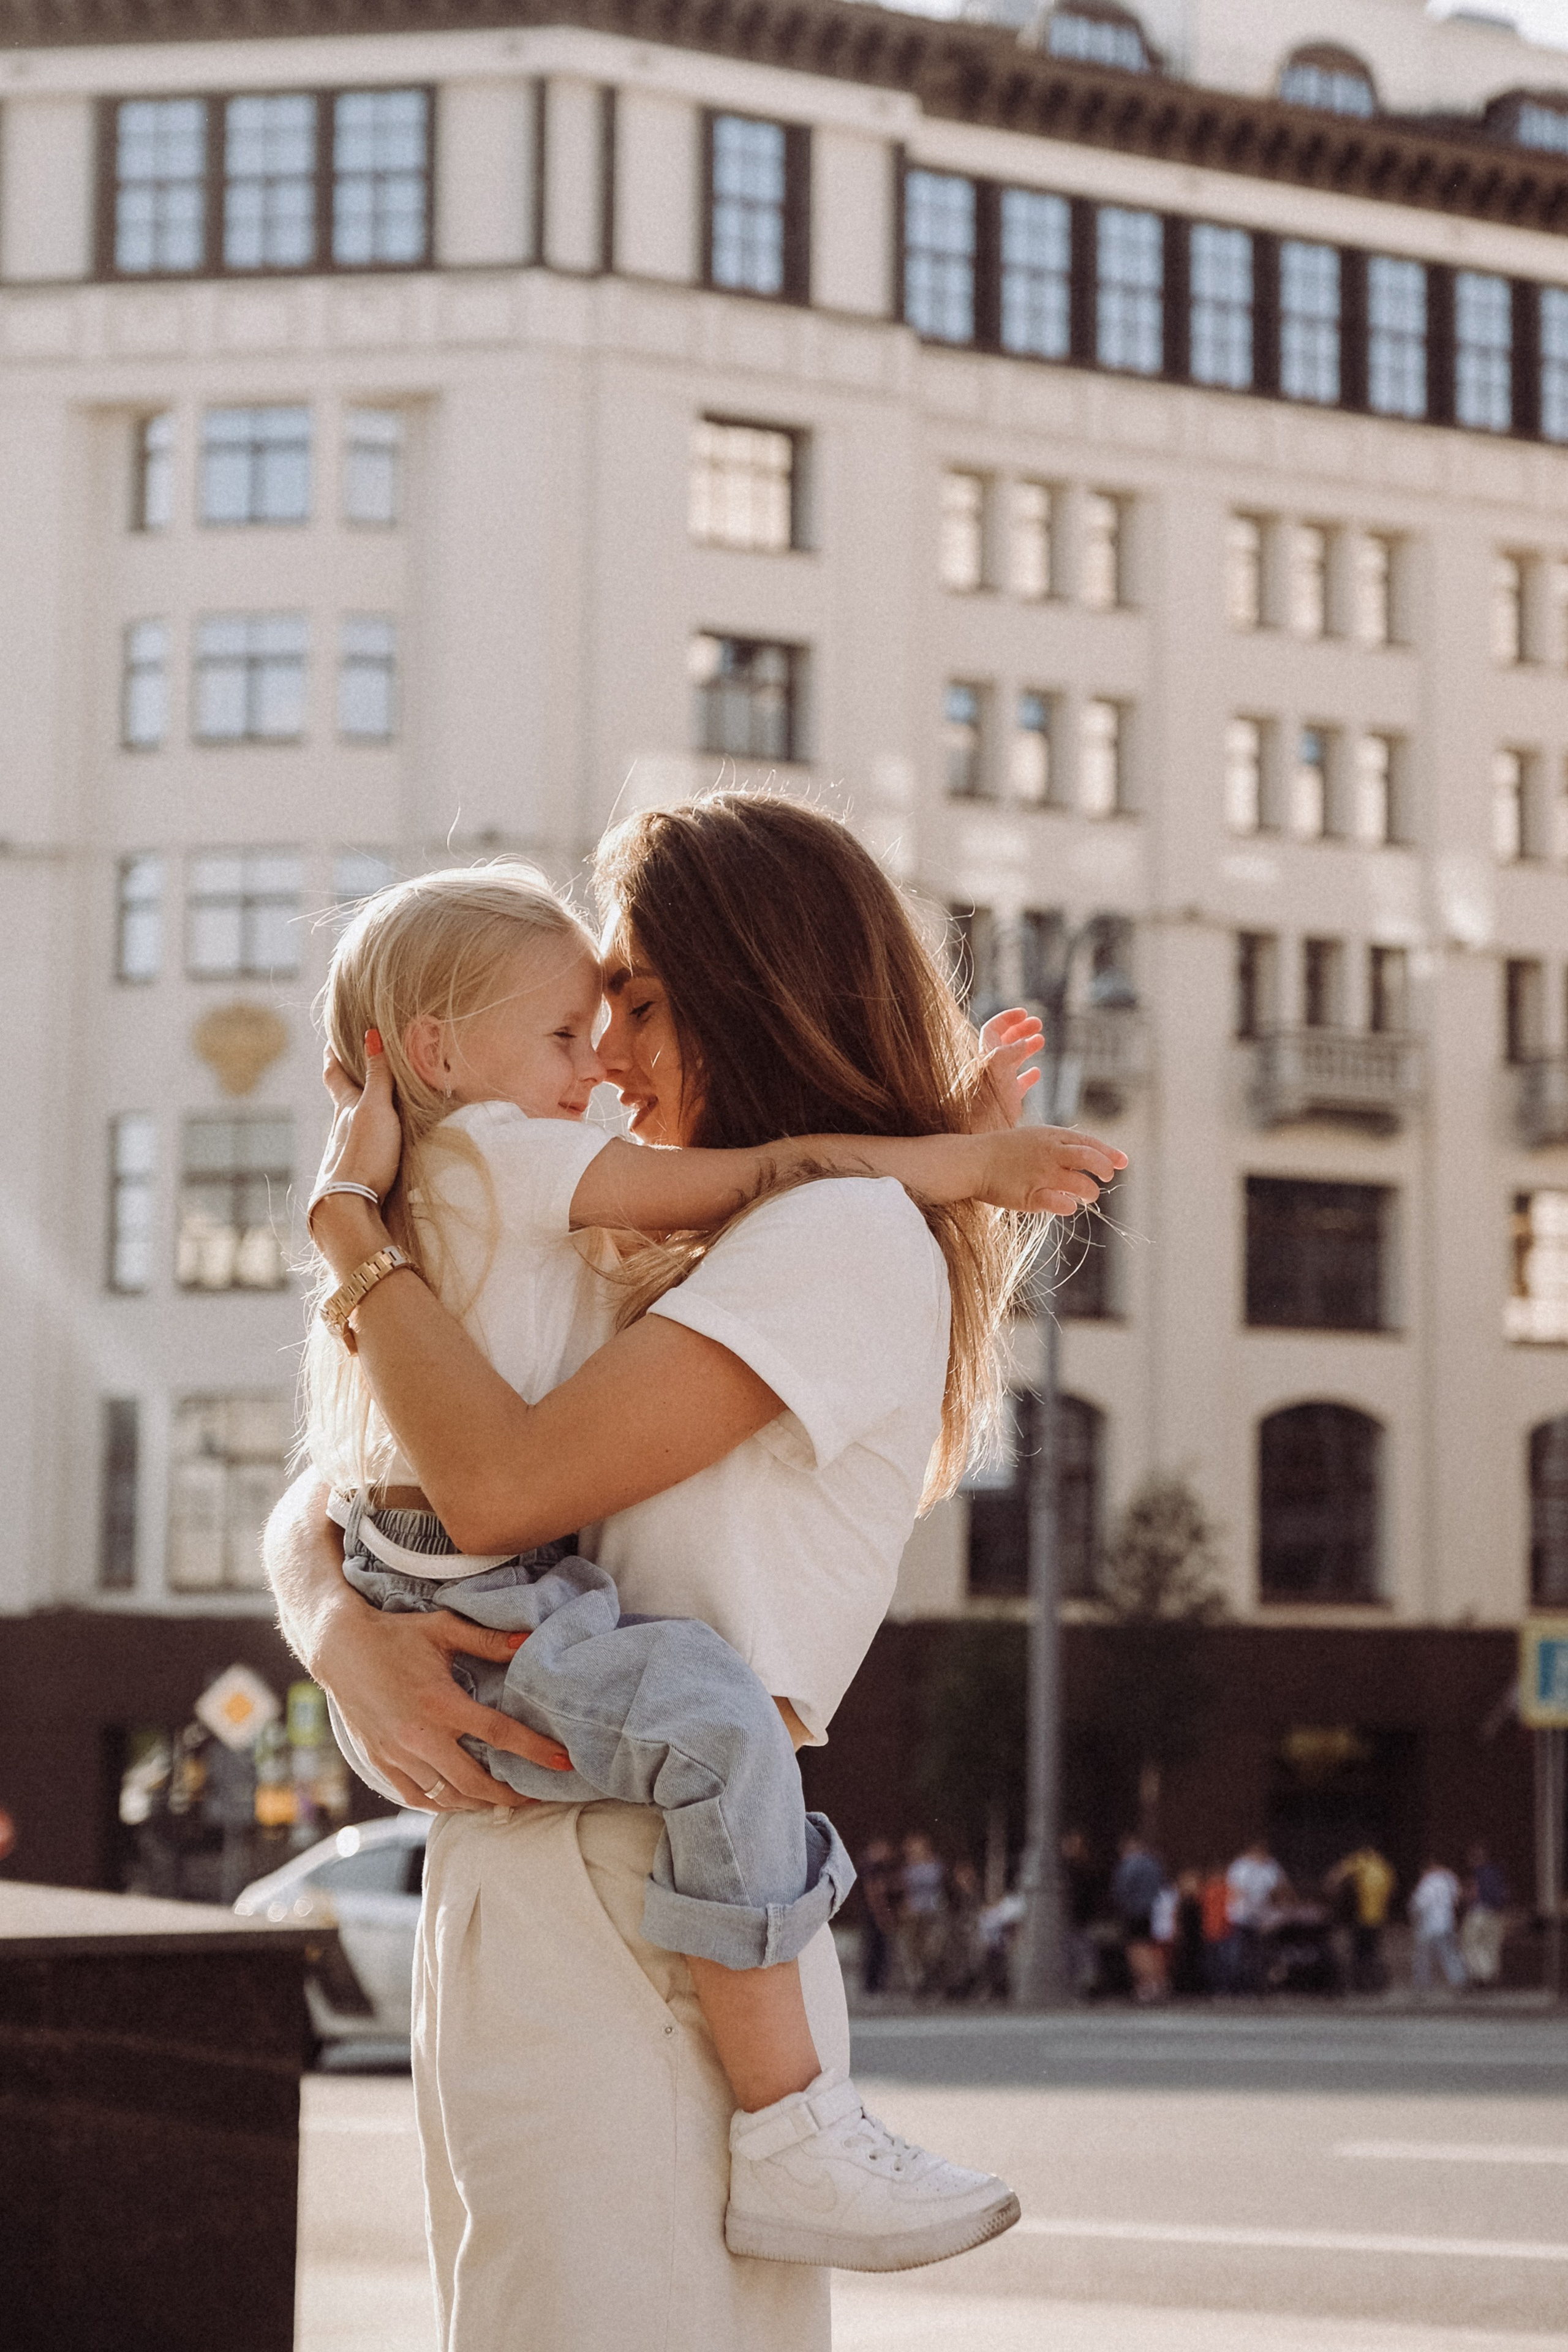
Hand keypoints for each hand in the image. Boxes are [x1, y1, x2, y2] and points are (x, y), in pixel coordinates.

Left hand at [310, 1032, 404, 1274]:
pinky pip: (361, 1151)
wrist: (349, 1206)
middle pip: (339, 1103)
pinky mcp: (356, 1177)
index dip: (333, 1058)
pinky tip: (376, 1150)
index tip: (331, 1043)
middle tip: (347, 1069)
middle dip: (343, 1085)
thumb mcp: (376, 1109)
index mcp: (345, 1110)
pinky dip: (367, 1143)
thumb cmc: (364, 1154)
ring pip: (348, 1129)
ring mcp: (345, 1155)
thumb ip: (378, 1076)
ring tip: (370, 1109)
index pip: (335, 1076)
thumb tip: (372, 1033)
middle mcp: (340, 1130)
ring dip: (357, 1117)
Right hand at [316, 1593, 573, 1812]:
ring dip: (478, 1804)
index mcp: (441, 1703)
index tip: (563, 1763)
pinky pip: (416, 1797)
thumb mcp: (444, 1629)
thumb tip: (529, 1640)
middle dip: (510, 1796)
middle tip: (535, 1798)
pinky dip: (441, 1804)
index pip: (499, 1734)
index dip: (535, 1750)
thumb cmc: (396, 1634)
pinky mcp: (380, 1761)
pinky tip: (459, 1801)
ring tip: (502, 1803)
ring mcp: (398, 1754)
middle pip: (475, 1781)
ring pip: (446, 1796)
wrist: (339, 1648)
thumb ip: (488, 1640)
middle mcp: (420, 1736)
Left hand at [972, 1009, 1043, 1131]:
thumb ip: (1005, 1054)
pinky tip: (1036, 1073)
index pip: (993, 1030)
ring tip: (1041, 1040)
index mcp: (985, 1058)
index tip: (1024, 1012)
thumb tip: (1023, 1041)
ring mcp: (999, 1085)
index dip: (1007, 1019)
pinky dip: (1029, 1076)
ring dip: (1027, 1048)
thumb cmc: (978, 1107)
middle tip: (1038, 1023)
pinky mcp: (1007, 1102)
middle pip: (1005, 1041)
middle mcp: (991, 1069)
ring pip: (1014, 1060)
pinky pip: (1019, 1084)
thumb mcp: (992, 1074)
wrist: (973, 1137)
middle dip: (1021, 1030)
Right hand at [977, 1126, 1126, 1215]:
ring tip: (1088, 1196)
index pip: (1089, 1143)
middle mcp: (1050, 1153)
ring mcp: (1041, 1175)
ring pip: (1081, 1185)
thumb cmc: (1003, 1150)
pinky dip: (1070, 1206)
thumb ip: (1059, 1145)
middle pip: (1090, 1158)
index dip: (1109, 1153)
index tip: (1123, 1162)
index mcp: (1051, 1136)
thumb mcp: (1034, 1137)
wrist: (973, 1160)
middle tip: (1107, 1177)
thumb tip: (1084, 1156)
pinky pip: (1061, 1204)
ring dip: (1090, 1192)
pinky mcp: (1031, 1196)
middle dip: (1104, 1168)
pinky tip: (1068, 1205)